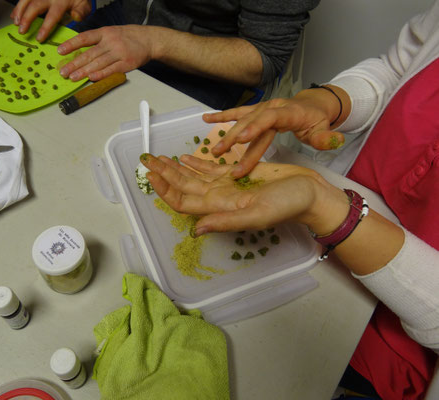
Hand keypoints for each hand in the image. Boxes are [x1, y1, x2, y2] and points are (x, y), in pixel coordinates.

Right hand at [11, 0, 91, 41]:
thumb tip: (75, 17)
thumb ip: (81, 12)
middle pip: (35, 6)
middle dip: (27, 19)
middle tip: (22, 31)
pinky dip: (18, 7)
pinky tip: (14, 16)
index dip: (45, 27)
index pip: (52, 16)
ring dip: (19, 11)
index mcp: (61, 2)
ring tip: (15, 23)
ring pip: (27, 0)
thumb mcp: (84, 4)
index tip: (39, 39)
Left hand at [57, 25, 153, 81]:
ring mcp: (119, 53)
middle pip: (89, 53)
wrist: (149, 40)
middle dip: (74, 63)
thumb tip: (79, 52)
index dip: (71, 44)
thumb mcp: (111, 32)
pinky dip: (101, 74)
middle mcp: (110, 42)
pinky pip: (111, 70)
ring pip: (98, 63)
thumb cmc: (128, 37)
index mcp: (105, 32)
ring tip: (73, 77)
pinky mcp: (127, 63)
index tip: (60, 51)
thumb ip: (97, 41)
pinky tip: (92, 78)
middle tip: (63, 71)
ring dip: (84, 71)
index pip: (85, 38)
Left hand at [141, 153, 347, 235]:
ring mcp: (227, 185)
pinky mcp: (238, 174)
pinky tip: (185, 157)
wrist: (310, 194)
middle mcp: (219, 197)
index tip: (150, 175)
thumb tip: (196, 229)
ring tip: (159, 157)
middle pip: (183, 186)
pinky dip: (197, 163)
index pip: (183, 200)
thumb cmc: (288, 204)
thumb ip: (226, 221)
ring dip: (175, 168)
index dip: (165, 189)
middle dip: (164, 174)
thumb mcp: (257, 214)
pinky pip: (211, 170)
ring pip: (194, 177)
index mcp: (220, 207)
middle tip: (146, 160)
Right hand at [202, 93, 345, 177]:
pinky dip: (222, 116)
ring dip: (226, 133)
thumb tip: (335, 142)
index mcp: (288, 112)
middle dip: (234, 139)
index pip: (269, 118)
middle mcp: (272, 107)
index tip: (241, 140)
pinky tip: (206, 119)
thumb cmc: (317, 120)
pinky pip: (237, 112)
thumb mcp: (324, 130)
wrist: (313, 104)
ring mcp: (262, 107)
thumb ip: (326, 138)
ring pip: (241, 119)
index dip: (255, 127)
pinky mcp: (256, 110)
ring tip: (213, 149)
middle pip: (251, 122)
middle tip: (221, 154)